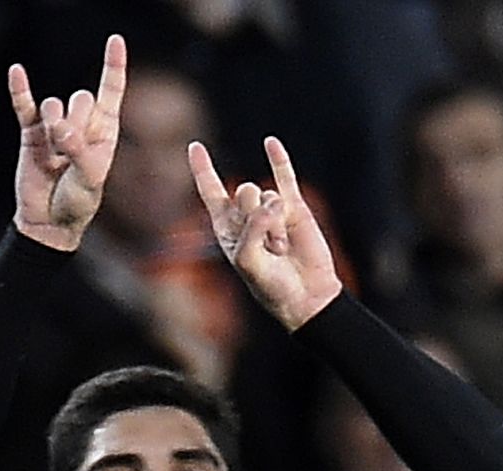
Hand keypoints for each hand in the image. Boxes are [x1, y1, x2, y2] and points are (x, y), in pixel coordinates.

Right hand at [10, 34, 126, 250]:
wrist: (49, 223)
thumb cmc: (78, 203)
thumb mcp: (89, 179)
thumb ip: (78, 151)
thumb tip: (58, 126)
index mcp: (104, 132)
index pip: (111, 91)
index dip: (113, 66)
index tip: (114, 39)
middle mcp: (81, 125)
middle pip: (80, 98)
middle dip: (77, 122)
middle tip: (71, 153)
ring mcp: (54, 127)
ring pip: (55, 104)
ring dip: (55, 127)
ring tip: (55, 157)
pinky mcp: (31, 133)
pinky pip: (25, 106)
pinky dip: (21, 90)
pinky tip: (17, 71)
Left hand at [190, 136, 341, 330]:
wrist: (306, 295)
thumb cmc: (271, 285)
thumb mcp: (249, 261)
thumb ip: (252, 229)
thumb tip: (270, 202)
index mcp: (227, 229)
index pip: (211, 192)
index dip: (203, 169)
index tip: (196, 146)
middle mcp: (246, 215)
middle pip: (244, 191)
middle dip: (256, 216)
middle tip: (268, 246)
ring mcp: (270, 210)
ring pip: (267, 195)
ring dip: (275, 225)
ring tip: (281, 248)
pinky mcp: (294, 208)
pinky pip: (285, 178)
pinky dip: (279, 160)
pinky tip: (270, 142)